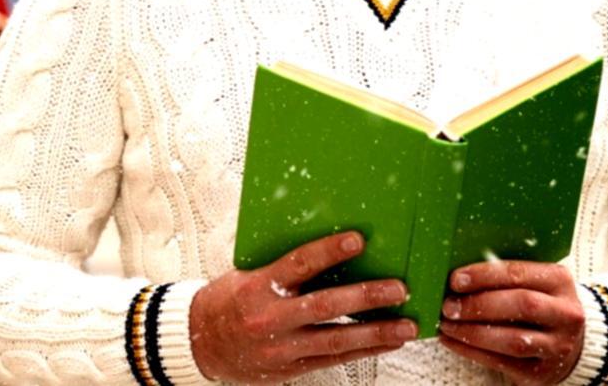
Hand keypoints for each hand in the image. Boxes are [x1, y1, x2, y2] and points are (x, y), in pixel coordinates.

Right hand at [188, 231, 415, 382]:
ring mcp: (283, 347)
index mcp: (257, 287)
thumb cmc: (226, 302)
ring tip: (407, 325)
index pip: (297, 264)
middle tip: (398, 288)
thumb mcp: (247, 275)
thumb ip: (282, 269)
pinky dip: (364, 350)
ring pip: (337, 339)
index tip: (357, 240)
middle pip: (326, 305)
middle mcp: (271, 318)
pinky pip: (334, 359)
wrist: (200, 343)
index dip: (328, 251)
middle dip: (366, 297)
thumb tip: (326, 250)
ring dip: (376, 332)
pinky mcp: (292, 368)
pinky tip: (386, 342)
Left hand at [438, 261, 584, 383]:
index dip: (483, 276)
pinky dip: (471, 351)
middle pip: (521, 306)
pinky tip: (452, 341)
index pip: (518, 274)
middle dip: (478, 305)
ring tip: (447, 324)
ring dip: (472, 332)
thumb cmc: (540, 304)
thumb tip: (456, 275)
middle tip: (449, 306)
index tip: (455, 280)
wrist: (572, 343)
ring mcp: (557, 346)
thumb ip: (502, 275)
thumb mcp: (533, 282)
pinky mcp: (542, 372)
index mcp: (559, 281)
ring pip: (513, 340)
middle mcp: (565, 314)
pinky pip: (502, 362)